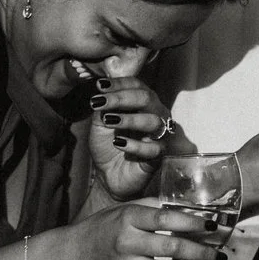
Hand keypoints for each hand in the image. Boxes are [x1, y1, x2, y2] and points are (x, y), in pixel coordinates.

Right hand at [64, 200, 222, 259]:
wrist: (77, 253)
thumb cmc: (107, 226)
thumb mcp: (128, 209)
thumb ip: (155, 209)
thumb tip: (192, 209)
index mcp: (129, 219)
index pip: (165, 220)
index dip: (191, 223)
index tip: (211, 226)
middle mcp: (128, 243)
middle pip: (171, 248)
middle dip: (201, 253)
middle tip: (220, 254)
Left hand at [85, 53, 171, 201]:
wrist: (109, 175)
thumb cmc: (108, 145)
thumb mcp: (100, 123)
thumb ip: (103, 107)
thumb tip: (101, 91)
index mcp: (142, 104)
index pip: (136, 86)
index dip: (119, 84)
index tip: (99, 86)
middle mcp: (155, 115)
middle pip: (146, 98)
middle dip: (121, 98)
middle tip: (99, 103)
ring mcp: (159, 135)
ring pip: (152, 121)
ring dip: (129, 119)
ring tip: (108, 121)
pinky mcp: (158, 155)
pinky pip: (152, 148)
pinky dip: (134, 145)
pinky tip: (117, 143)